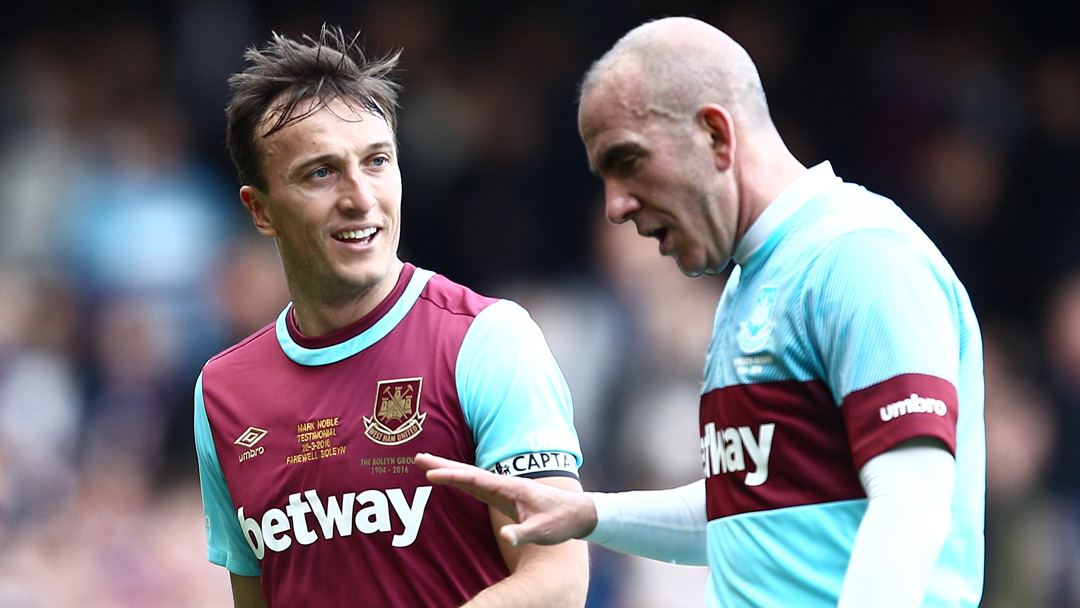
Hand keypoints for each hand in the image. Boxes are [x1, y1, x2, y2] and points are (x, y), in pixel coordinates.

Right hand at [414, 452, 596, 545]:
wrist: (578, 513)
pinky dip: (459, 480)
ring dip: (447, 469)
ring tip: (425, 464)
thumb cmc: (561, 521)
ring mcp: (503, 489)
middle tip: (417, 457)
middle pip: (467, 471)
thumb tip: (507, 537)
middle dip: (442, 464)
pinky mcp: (504, 496)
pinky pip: (476, 485)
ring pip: (469, 476)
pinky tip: (450, 479)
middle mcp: (504, 484)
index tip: (430, 473)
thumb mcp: (544, 531)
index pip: (475, 479)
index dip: (452, 475)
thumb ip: (525, 534)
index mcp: (510, 487)